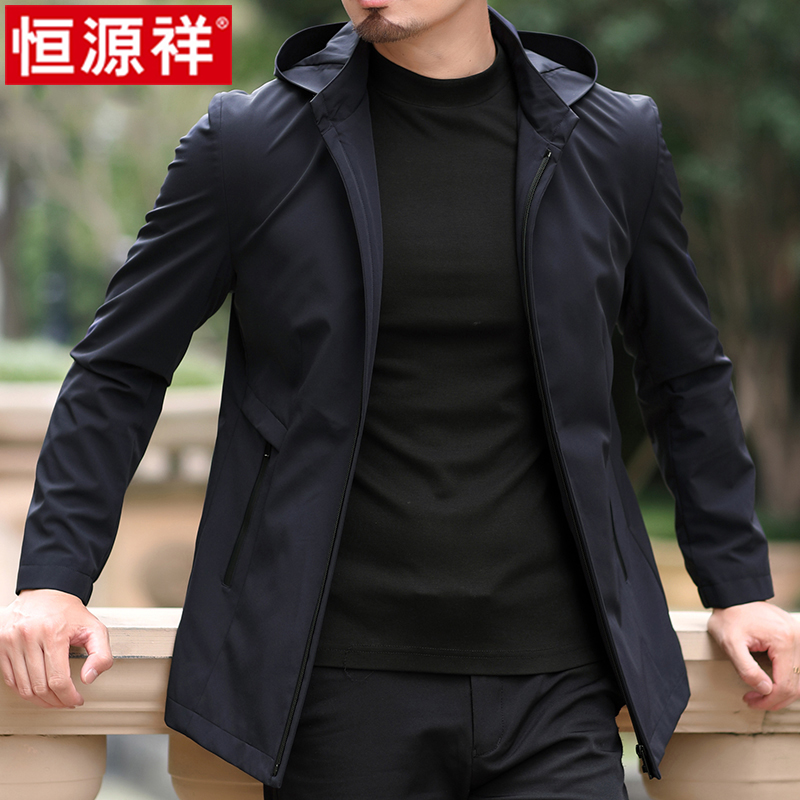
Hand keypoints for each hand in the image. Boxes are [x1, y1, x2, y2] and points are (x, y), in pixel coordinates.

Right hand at [0, 589, 112, 708]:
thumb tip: (89, 679)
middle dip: (56, 701)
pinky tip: (37, 690)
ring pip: (23, 687)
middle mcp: (29, 636)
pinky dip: (24, 690)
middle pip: (40, 686)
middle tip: (66, 702)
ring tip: (54, 699)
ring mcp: (11, 641)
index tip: (77, 700)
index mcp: (53, 632)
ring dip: (40, 700)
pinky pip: (10, 679)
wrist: (47, 593)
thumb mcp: (95, 628)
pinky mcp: (1, 645)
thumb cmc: (69, 612)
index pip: (58, 679)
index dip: (69, 696)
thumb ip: (101, 654)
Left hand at [708, 600, 799, 710]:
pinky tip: (773, 683)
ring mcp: (799, 637)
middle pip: (796, 685)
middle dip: (775, 699)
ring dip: (783, 691)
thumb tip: (765, 689)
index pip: (785, 685)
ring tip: (762, 693)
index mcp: (783, 640)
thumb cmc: (729, 616)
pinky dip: (788, 679)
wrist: (734, 597)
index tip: (751, 701)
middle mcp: (798, 638)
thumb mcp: (729, 643)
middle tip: (754, 700)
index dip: (768, 700)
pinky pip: (798, 667)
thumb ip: (746, 669)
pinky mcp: (796, 638)